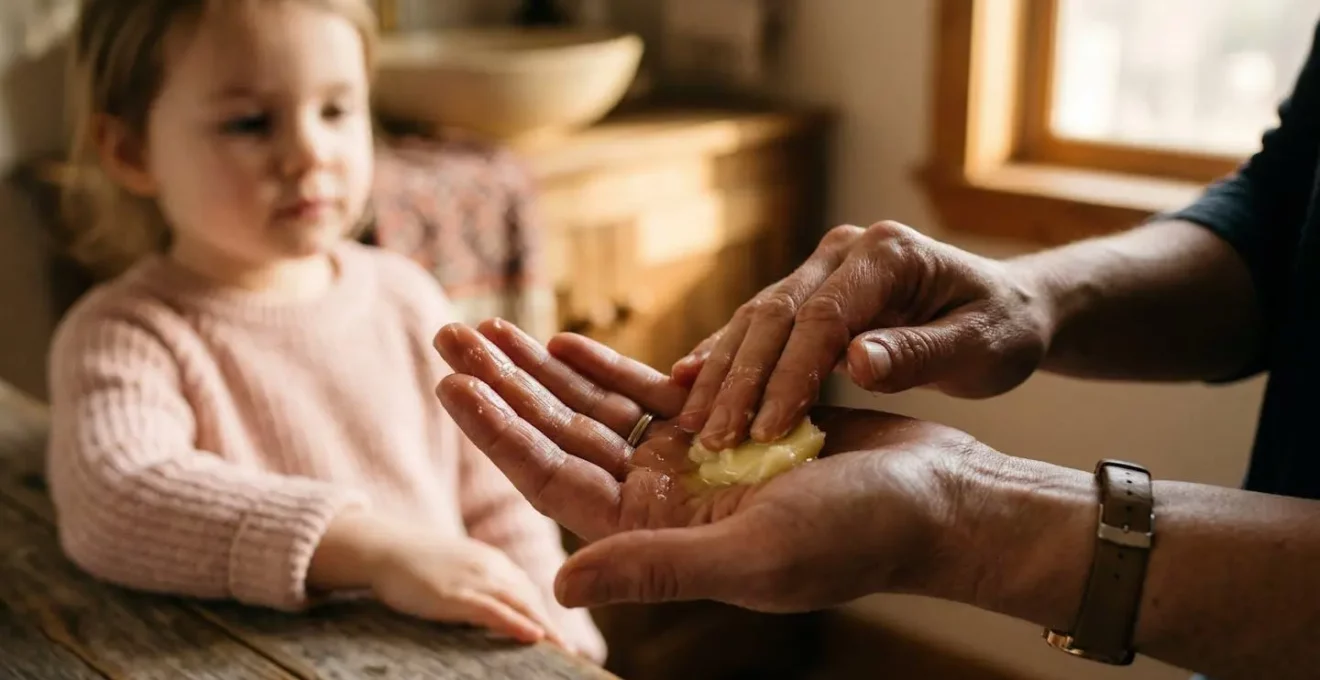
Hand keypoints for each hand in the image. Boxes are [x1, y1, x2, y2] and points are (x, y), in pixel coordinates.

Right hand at [370, 531, 568, 647]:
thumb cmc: (415, 564)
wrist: (382, 549)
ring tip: (565, 652)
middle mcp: (491, 567)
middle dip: (554, 626)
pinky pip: (493, 610)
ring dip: (546, 629)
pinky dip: (517, 623)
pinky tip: (535, 637)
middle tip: (574, 654)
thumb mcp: (457, 570)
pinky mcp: (455, 594)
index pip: (528, 591)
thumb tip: (496, 612)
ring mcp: (474, 579)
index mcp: (493, 562)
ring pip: (521, 604)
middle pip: (532, 599)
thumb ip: (480, 585)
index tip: (563, 640)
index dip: (547, 615)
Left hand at [433, 320, 989, 610]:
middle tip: (447, 333)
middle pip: (559, 435)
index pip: (554, 480)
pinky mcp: (721, 424)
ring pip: (594, 408)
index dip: (500, 432)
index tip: (452, 383)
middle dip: (503, 385)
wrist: (936, 500)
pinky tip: (565, 336)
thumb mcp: (755, 555)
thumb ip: (657, 566)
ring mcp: (687, 462)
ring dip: (541, 368)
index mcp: (657, 538)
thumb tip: (558, 584)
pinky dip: (605, 364)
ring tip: (487, 326)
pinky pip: (647, 391)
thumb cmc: (860, 535)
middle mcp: (660, 502)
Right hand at [671, 221, 1051, 450]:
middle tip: (714, 437)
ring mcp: (823, 267)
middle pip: (777, 314)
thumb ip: (919, 353)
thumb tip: (855, 362)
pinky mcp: (808, 292)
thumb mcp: (981, 348)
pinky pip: (759, 325)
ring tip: (691, 421)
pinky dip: (724, 355)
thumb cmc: (1003, 331)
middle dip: (741, 379)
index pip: (823, 315)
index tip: (767, 429)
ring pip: (756, 319)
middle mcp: (846, 251)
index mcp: (888, 254)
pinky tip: (687, 381)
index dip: (790, 374)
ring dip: (721, 372)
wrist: (1007, 309)